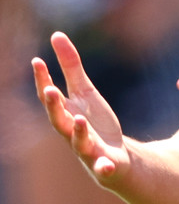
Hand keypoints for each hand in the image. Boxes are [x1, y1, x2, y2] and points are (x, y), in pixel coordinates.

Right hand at [32, 32, 129, 183]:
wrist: (115, 157)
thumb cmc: (93, 123)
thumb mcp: (85, 91)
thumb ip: (71, 66)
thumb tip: (56, 35)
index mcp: (66, 114)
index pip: (50, 97)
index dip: (42, 80)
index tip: (37, 61)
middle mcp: (71, 133)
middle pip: (59, 121)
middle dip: (53, 107)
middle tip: (49, 90)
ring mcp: (87, 151)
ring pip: (79, 144)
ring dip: (78, 133)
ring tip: (79, 119)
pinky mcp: (105, 165)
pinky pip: (103, 168)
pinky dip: (104, 167)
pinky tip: (107, 165)